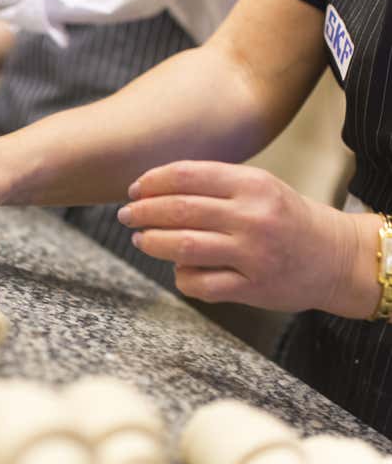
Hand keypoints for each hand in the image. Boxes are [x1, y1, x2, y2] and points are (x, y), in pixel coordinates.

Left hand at [118, 161, 380, 317]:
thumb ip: (214, 185)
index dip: (152, 182)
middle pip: (180, 210)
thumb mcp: (259, 187)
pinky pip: (200, 284)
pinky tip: (178, 271)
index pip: (187, 175)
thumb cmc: (286, 218)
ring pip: (183, 247)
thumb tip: (155, 190)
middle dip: (143, 212)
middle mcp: (252, 217)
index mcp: (253, 184)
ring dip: (152, 243)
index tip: (134, 189)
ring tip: (141, 239)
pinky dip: (181, 277)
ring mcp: (253, 254)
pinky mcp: (253, 288)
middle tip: (126, 215)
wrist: (337, 258)